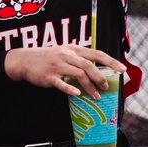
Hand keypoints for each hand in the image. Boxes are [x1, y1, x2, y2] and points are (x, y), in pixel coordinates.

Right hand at [4, 45, 125, 98]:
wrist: (25, 60)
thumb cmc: (48, 57)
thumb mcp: (64, 52)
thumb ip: (79, 57)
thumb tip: (98, 67)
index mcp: (73, 49)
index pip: (96, 53)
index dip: (110, 61)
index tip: (122, 69)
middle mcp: (67, 55)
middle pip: (88, 65)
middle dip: (100, 77)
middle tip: (107, 87)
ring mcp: (58, 66)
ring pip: (78, 75)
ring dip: (89, 86)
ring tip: (96, 96)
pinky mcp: (49, 76)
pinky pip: (61, 83)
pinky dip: (70, 89)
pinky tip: (77, 94)